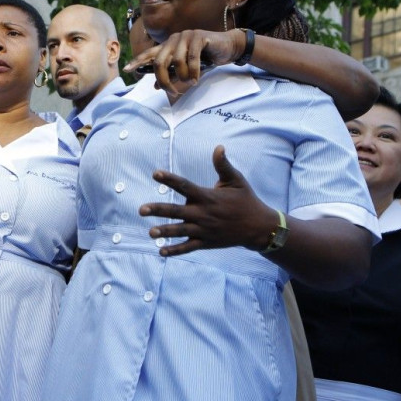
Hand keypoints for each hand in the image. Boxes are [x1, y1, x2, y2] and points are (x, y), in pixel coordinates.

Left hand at [123, 29, 245, 95]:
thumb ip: (170, 75)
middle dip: (163, 80)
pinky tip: (197, 78)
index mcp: (168, 46)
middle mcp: (173, 39)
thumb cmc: (205, 59)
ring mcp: (186, 36)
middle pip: (159, 62)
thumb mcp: (185, 70)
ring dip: (183, 77)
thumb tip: (154, 86)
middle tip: (171, 92)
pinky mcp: (199, 37)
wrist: (226, 48)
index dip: (137, 62)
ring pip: (176, 62)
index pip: (149, 54)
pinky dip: (194, 72)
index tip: (126, 70)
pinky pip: (191, 58)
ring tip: (191, 82)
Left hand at [138, 145, 275, 255]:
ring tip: (150, 232)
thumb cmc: (246, 199)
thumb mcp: (236, 180)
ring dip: (165, 232)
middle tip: (141, 210)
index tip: (155, 173)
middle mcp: (203, 213)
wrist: (258, 227)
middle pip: (177, 211)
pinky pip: (188, 247)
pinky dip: (175, 250)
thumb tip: (218, 147)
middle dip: (159, 210)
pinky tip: (161, 252)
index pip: (185, 186)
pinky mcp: (206, 242)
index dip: (170, 179)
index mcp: (208, 196)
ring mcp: (204, 230)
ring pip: (181, 231)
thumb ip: (224, 165)